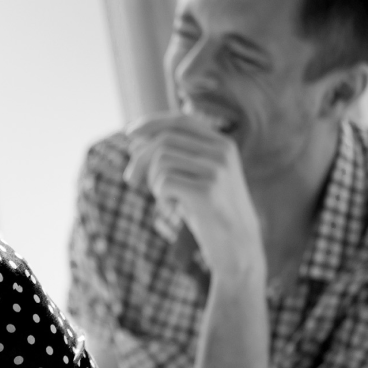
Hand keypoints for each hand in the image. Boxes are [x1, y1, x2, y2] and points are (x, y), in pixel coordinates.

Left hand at [125, 114, 262, 274]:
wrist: (238, 246)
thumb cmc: (210, 211)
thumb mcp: (193, 178)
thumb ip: (172, 157)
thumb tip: (135, 142)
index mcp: (222, 144)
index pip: (181, 121)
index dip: (152, 123)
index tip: (129, 133)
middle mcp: (222, 152)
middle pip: (164, 141)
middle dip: (139, 159)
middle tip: (129, 181)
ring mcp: (217, 170)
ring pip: (161, 161)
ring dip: (152, 181)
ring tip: (164, 197)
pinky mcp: (207, 190)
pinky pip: (164, 182)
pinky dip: (160, 195)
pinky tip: (172, 206)